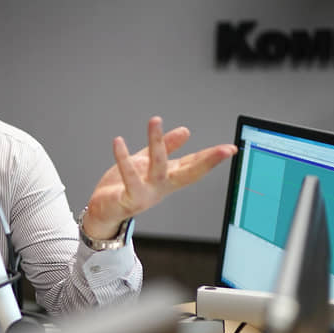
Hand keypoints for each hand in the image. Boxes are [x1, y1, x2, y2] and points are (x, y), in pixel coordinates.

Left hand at [82, 116, 237, 238]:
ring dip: (157, 143)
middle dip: (207, 162)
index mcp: (167, 178)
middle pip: (188, 173)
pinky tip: (119, 142)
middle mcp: (161, 187)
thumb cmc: (123, 188)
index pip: (194, 165)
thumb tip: (185, 131)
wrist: (103, 211)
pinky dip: (123, 158)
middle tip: (223, 149)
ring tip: (155, 121)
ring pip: (158, 167)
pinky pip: (128, 176)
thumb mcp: (146, 163)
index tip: (231, 148)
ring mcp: (147, 194)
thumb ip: (165, 148)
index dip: (212, 157)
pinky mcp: (130, 198)